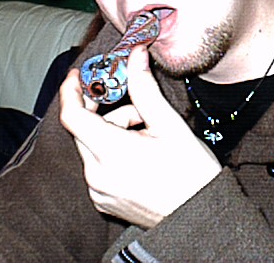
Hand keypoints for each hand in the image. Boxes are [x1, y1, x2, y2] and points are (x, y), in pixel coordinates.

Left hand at [59, 46, 220, 227]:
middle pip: (84, 128)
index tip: (79, 75)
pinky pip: (97, 166)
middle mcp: (97, 174)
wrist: (201, 218)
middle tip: (136, 108)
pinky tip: (140, 156)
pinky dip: (111, 153)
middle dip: (106, 112)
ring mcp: (98, 190)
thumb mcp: (169, 124)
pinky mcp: (102, 200)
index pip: (72, 115)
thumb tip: (136, 55)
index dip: (72, 90)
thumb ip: (145, 88)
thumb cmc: (191, 173)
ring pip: (92, 146)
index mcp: (111, 152)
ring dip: (112, 132)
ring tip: (147, 137)